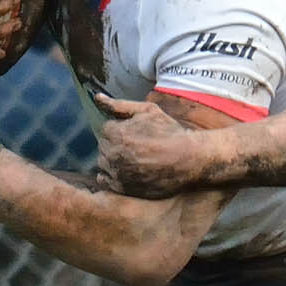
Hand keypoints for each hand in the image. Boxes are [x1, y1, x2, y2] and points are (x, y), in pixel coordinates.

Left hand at [96, 95, 212, 196]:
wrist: (189, 159)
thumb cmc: (170, 132)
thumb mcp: (147, 111)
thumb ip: (119, 105)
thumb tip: (97, 97)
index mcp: (117, 133)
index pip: (106, 129)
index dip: (121, 130)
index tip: (136, 134)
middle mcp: (113, 153)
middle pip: (103, 146)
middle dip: (116, 145)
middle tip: (138, 147)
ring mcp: (117, 172)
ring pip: (103, 163)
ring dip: (114, 160)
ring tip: (135, 159)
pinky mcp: (122, 188)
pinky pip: (105, 181)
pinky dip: (113, 176)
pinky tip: (129, 172)